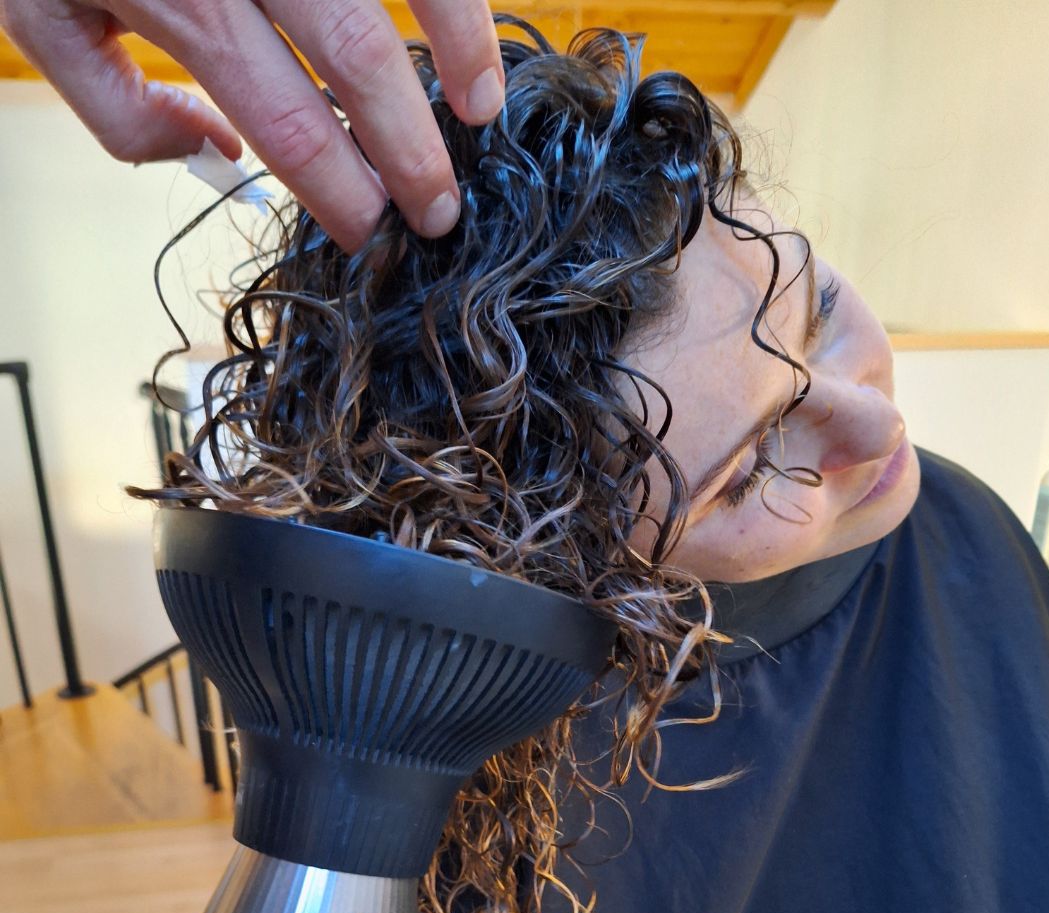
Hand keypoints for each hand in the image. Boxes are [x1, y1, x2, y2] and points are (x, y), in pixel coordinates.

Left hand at [0, 0, 505, 250]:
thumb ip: (118, 111)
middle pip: (358, 58)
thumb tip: (220, 158)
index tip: (374, 234)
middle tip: (442, 211)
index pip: (289, 123)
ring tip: (483, 112)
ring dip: (460, 46)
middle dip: (412, 146)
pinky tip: (467, 30)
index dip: (344, 191)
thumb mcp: (42, 16)